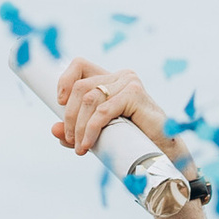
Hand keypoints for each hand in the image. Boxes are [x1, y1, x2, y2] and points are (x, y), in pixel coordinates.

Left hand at [52, 60, 173, 161]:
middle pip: (80, 87)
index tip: (59, 103)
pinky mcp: (135, 94)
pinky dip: (91, 129)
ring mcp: (129, 82)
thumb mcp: (100, 135)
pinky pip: (103, 110)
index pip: (80, 65)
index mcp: (112, 79)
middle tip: (71, 140)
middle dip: (70, 116)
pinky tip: (89, 145)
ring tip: (80, 147)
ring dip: (79, 127)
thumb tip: (53, 129)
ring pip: (89, 99)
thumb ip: (78, 131)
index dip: (65, 79)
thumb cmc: (135, 142)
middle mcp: (120, 76)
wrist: (164, 153)